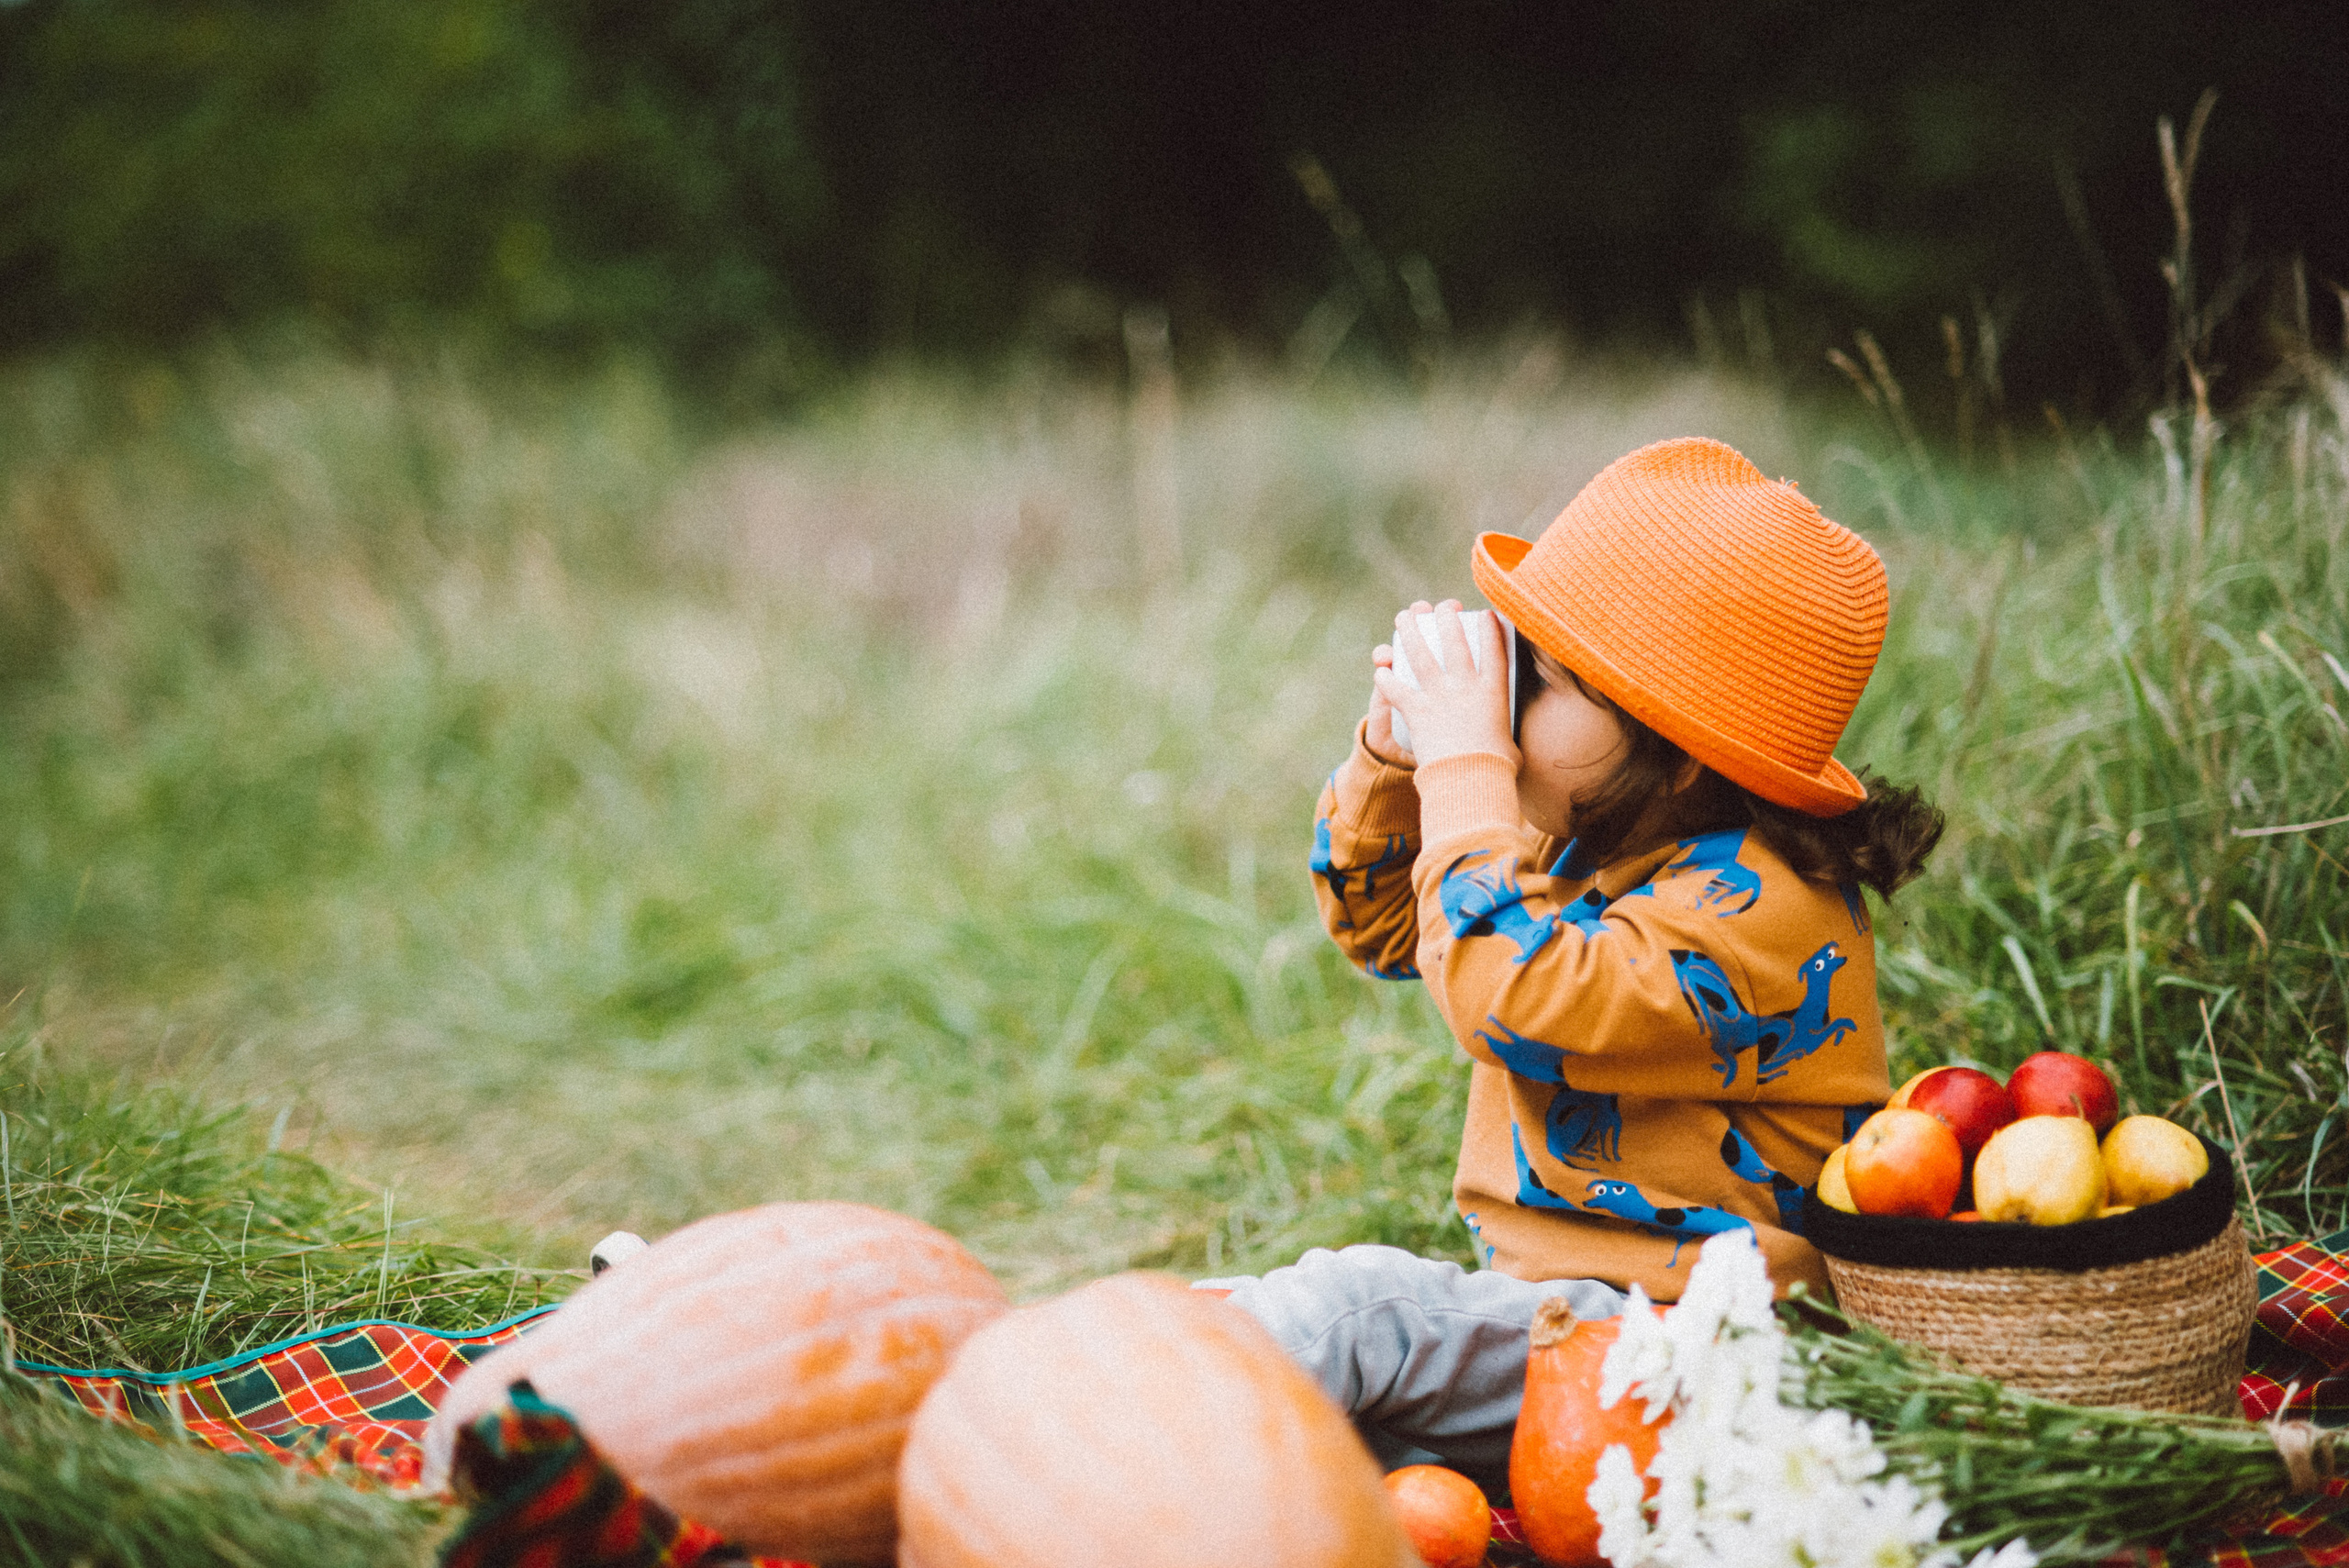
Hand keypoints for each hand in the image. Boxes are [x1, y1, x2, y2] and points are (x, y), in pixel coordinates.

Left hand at [1370, 600, 1516, 768]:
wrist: (1470, 779)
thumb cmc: (1496, 769)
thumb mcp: (1511, 748)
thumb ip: (1507, 741)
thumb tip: (1511, 751)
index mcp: (1493, 691)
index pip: (1495, 649)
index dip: (1490, 628)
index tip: (1486, 614)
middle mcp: (1466, 685)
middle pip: (1454, 640)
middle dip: (1445, 617)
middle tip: (1440, 607)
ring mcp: (1439, 694)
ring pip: (1420, 652)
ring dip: (1409, 631)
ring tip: (1403, 616)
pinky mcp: (1416, 709)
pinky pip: (1396, 688)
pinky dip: (1386, 679)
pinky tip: (1380, 671)